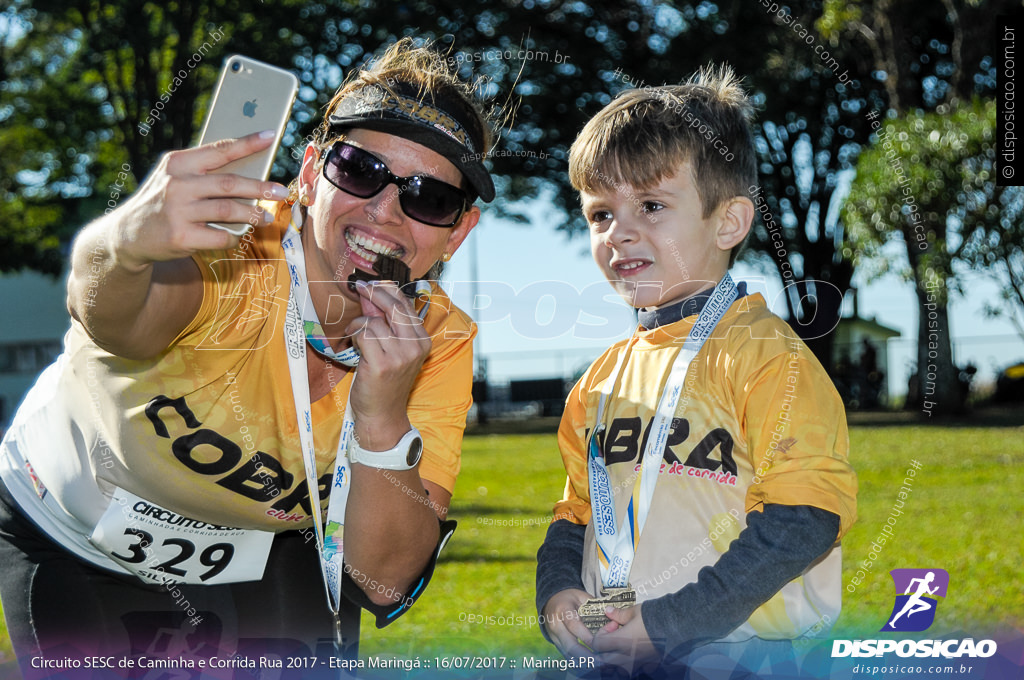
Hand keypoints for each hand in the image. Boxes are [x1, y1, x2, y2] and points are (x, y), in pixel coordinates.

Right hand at [115, 131, 288, 270]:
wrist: (126, 235)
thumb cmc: (161, 203)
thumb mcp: (174, 179)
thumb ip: (203, 172)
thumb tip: (249, 169)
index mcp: (177, 163)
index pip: (219, 150)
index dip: (247, 143)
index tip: (271, 136)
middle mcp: (177, 184)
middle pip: (229, 183)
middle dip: (260, 187)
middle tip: (281, 191)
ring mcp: (178, 211)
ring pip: (228, 210)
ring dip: (253, 214)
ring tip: (267, 217)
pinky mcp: (180, 237)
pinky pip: (220, 236)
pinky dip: (233, 236)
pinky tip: (237, 235)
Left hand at [345, 280, 431, 449]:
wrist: (383, 414)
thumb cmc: (385, 382)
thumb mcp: (392, 349)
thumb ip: (385, 323)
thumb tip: (371, 296)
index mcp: (422, 340)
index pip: (406, 305)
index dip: (387, 290)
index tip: (371, 283)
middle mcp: (416, 346)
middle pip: (393, 306)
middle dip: (374, 292)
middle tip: (359, 288)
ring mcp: (401, 356)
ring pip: (374, 322)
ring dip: (358, 325)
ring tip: (354, 336)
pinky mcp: (383, 364)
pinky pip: (364, 335)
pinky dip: (354, 335)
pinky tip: (352, 344)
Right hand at [541, 589, 597, 661]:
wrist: (551, 600)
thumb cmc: (570, 598)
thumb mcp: (582, 596)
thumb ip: (595, 607)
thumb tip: (612, 619)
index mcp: (563, 610)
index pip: (574, 626)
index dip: (587, 637)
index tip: (600, 644)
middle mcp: (556, 625)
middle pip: (569, 645)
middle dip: (586, 656)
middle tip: (601, 661)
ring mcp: (554, 636)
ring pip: (567, 654)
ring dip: (583, 661)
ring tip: (597, 664)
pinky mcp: (555, 643)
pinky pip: (566, 656)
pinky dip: (578, 661)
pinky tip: (589, 664)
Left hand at [590, 604, 658, 672]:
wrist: (675, 626)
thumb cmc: (653, 617)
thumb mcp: (634, 611)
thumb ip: (619, 614)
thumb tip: (608, 611)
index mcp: (620, 641)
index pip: (597, 644)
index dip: (600, 633)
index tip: (611, 624)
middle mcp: (626, 655)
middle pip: (604, 659)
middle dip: (604, 649)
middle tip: (612, 635)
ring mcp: (637, 662)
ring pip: (617, 666)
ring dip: (614, 657)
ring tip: (622, 643)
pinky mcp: (647, 664)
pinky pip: (633, 668)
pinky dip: (629, 662)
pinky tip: (635, 649)